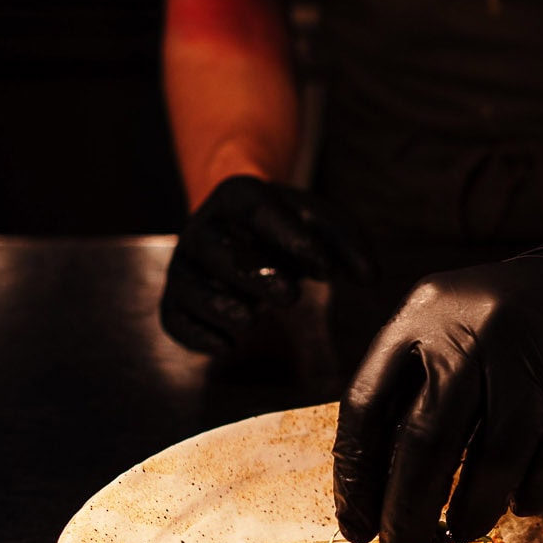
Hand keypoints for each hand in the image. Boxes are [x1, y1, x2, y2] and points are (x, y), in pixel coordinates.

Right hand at [160, 175, 372, 353]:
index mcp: (238, 196)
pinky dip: (198, 336)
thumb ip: (350, 245)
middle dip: (253, 275)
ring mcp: (185, 266)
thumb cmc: (289, 229)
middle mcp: (203, 228)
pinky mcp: (177, 302)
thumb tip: (368, 276)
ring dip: (221, 305)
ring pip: (189, 285)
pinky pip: (174, 319)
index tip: (321, 266)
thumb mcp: (323, 225)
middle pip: (216, 249)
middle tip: (291, 297)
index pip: (256, 208)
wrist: (247, 235)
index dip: (287, 235)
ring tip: (253, 319)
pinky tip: (229, 345)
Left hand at [333, 206, 542, 542]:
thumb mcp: (455, 329)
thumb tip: (382, 496)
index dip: (356, 476)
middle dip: (408, 512)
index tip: (357, 526)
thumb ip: (419, 390)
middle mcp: (478, 322)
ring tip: (463, 532)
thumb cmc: (520, 325)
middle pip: (426, 439)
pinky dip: (532, 492)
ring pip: (496, 455)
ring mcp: (541, 345)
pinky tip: (523, 500)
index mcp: (427, 311)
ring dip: (472, 510)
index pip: (369, 404)